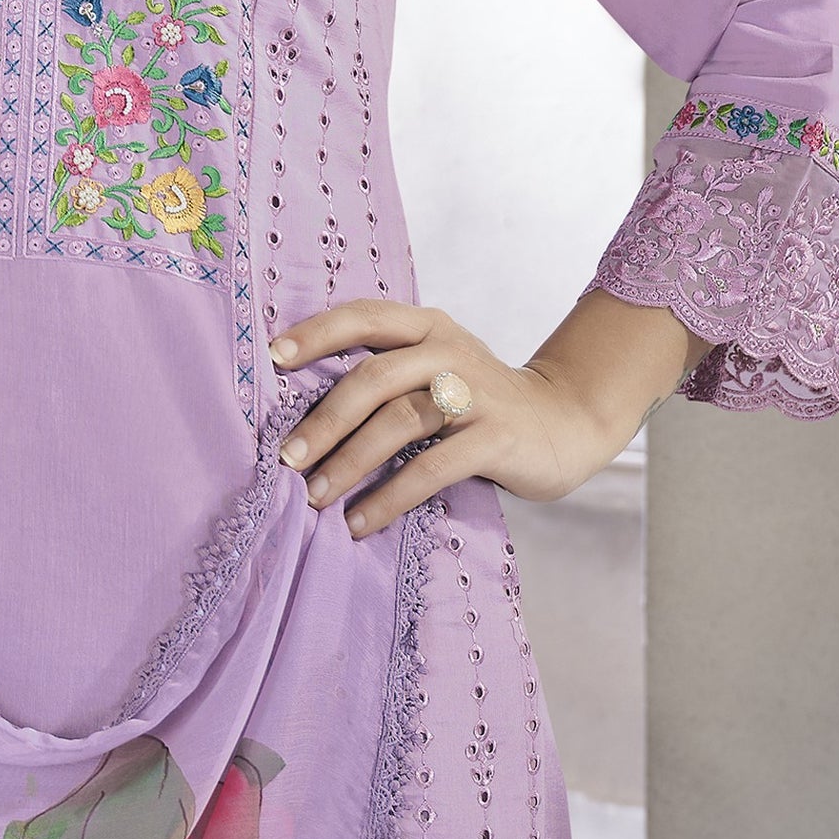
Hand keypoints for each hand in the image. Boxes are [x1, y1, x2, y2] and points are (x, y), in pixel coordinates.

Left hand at [268, 299, 621, 539]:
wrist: (565, 423)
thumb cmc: (479, 401)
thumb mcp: (436, 370)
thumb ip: (387, 372)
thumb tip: (302, 406)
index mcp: (427, 327)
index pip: (363, 316)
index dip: (316, 334)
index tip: (273, 358)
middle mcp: (449, 350)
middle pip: (372, 379)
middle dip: (322, 421)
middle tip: (285, 458)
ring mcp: (475, 393)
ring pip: (397, 423)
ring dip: (348, 464)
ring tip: (314, 497)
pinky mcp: (496, 437)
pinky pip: (430, 468)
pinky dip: (389, 497)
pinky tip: (361, 521)